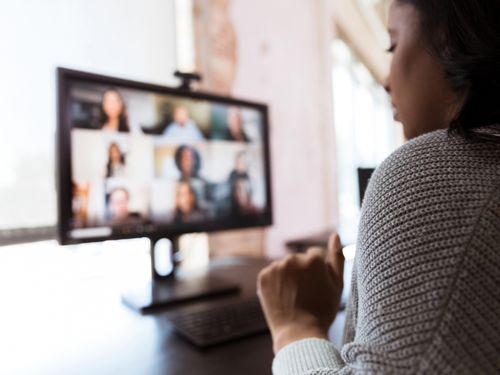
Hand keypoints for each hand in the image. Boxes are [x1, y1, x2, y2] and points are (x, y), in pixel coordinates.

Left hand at [257, 234, 343, 352]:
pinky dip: (275, 283)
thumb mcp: (337, 284)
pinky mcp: (263, 276)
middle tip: (305, 295)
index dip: (317, 273)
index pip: (315, 256)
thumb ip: (337, 257)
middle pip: (298, 260)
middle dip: (301, 273)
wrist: (299, 334)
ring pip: (284, 267)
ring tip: (293, 297)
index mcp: (313, 258)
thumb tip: (335, 235)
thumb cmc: (323, 311)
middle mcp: (293, 258)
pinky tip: (282, 297)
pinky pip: (271, 274)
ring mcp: (276, 267)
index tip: (316, 288)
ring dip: (287, 277)